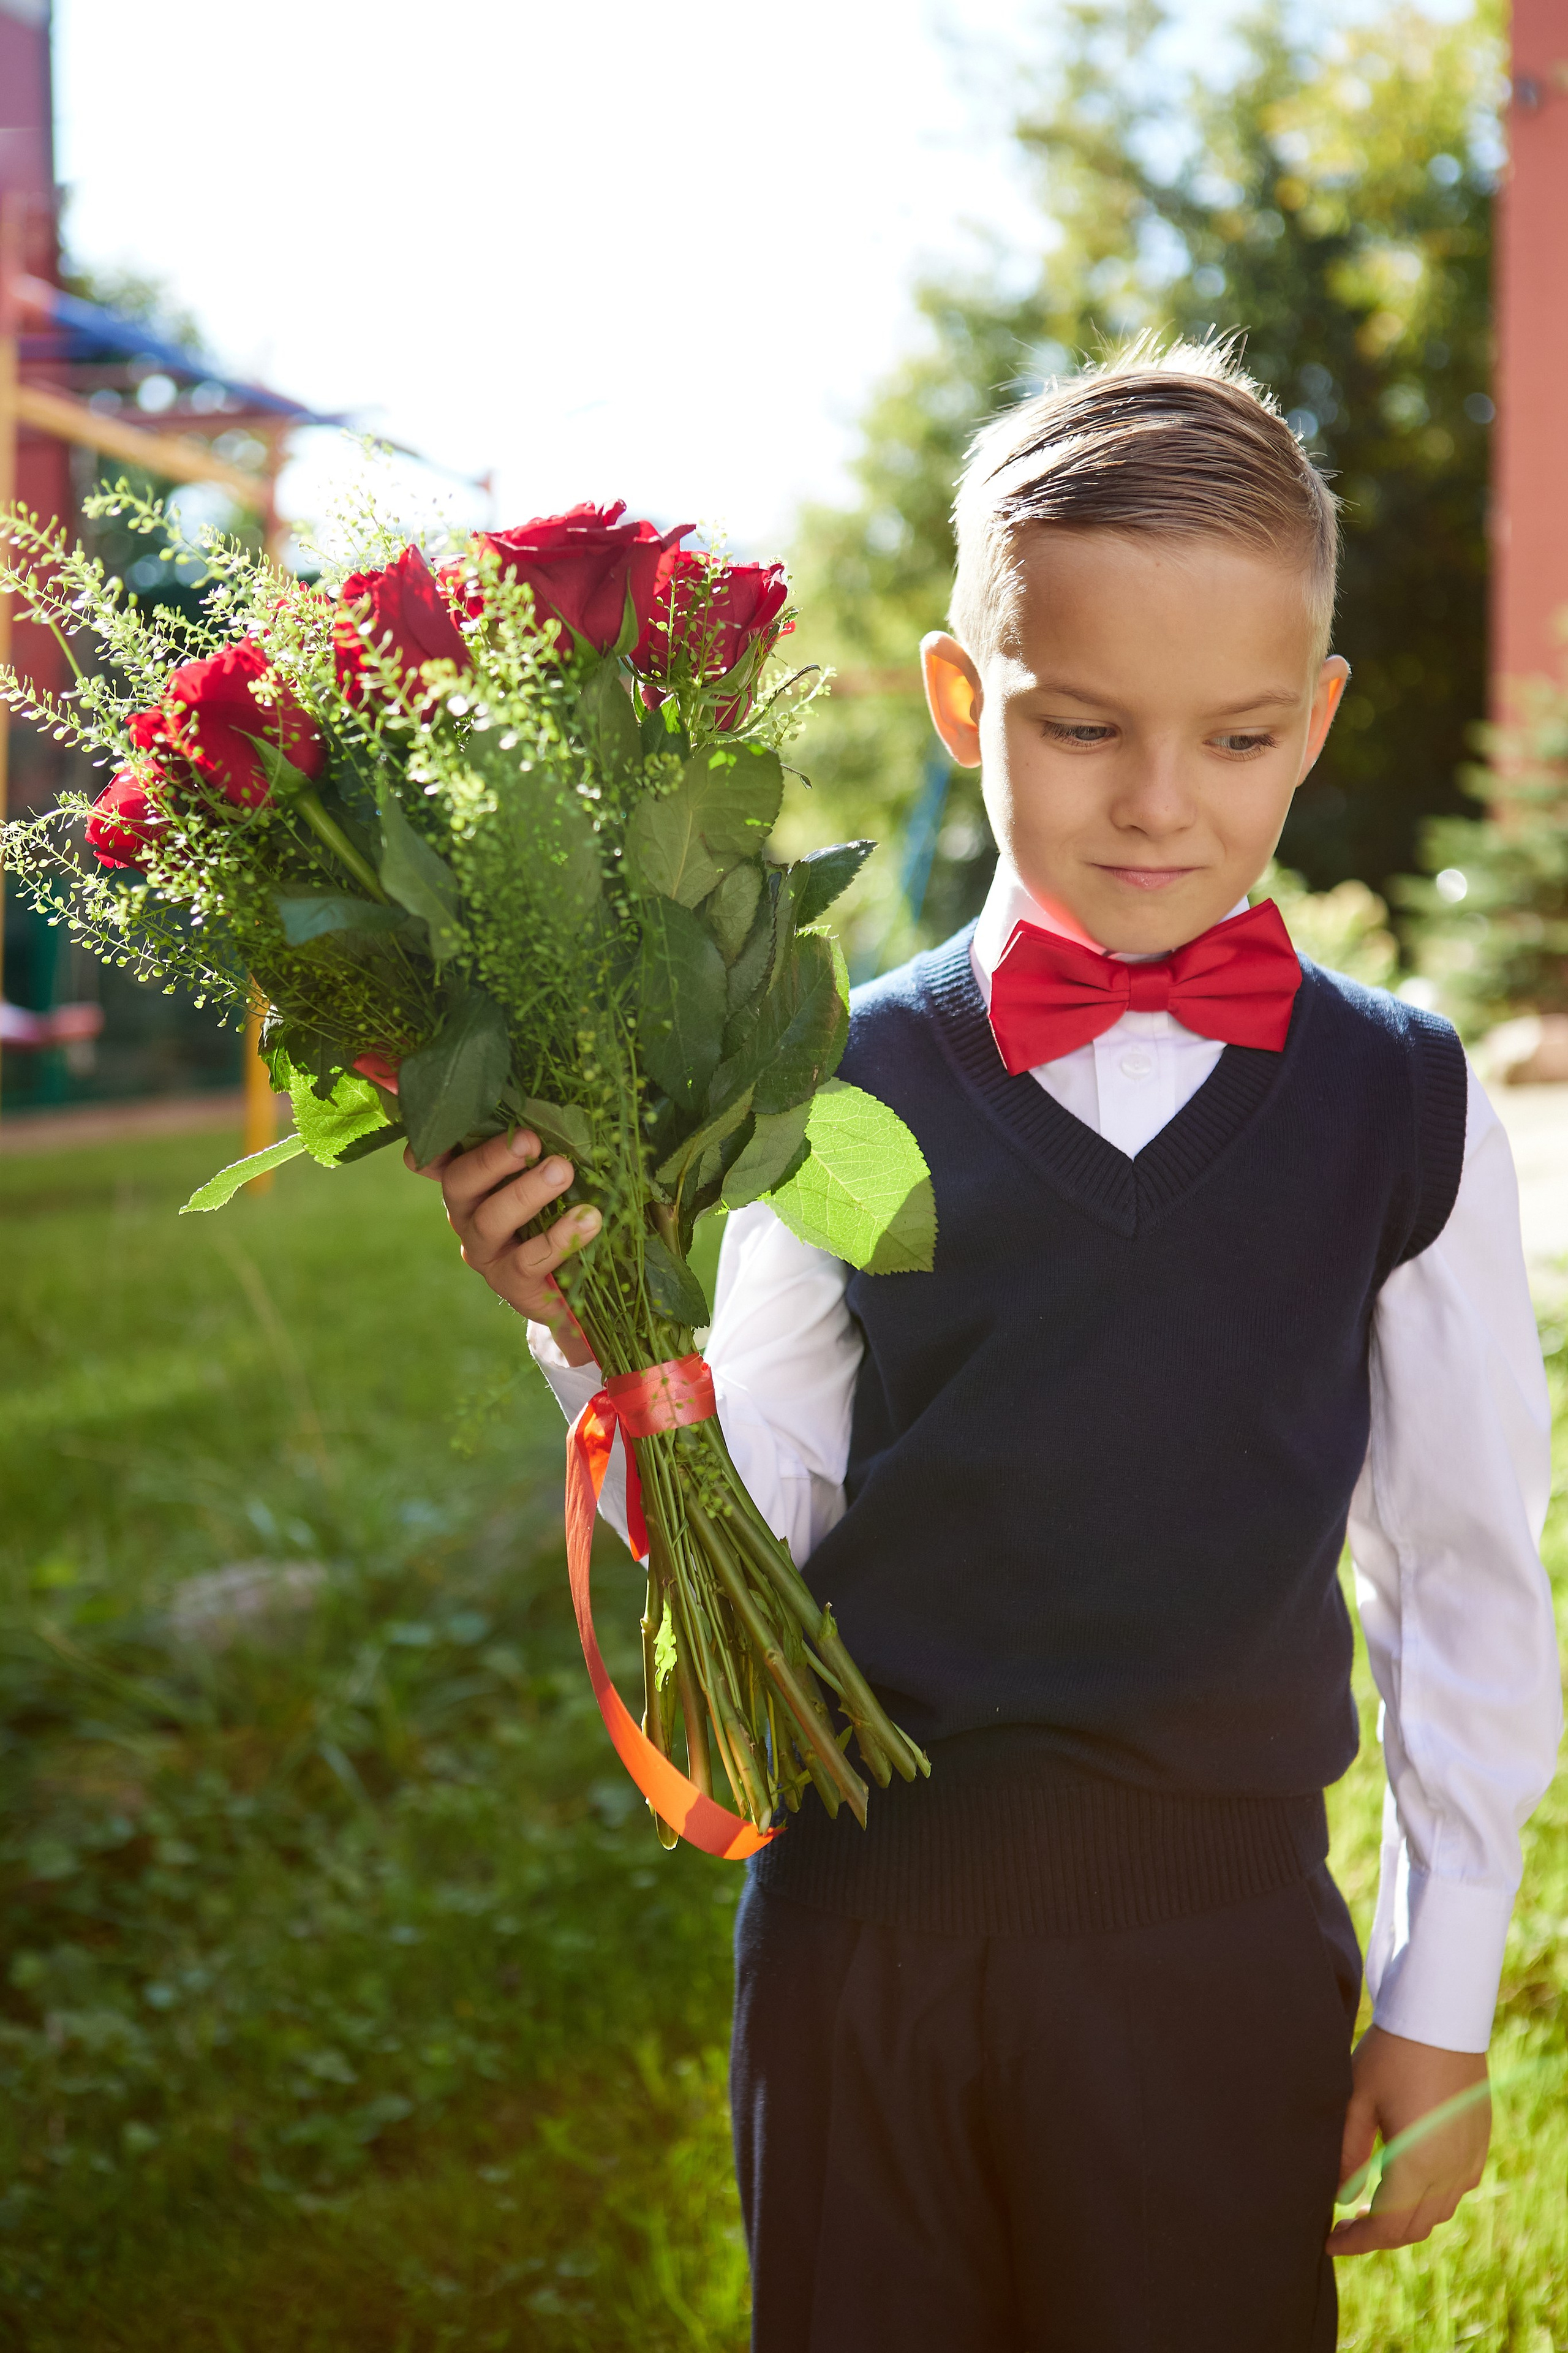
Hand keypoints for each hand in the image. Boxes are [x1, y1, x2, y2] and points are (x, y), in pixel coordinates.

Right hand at [405, 1127, 599, 1366]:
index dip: (434, 1143)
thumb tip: (563, 1107)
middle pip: (459, 1182)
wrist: (579, 1286)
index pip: (438, 1159)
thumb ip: (544, 1147)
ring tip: (563, 1171)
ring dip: (526, 1193)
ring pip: (490, 1221)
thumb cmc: (563, 1213)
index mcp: (473, 1182)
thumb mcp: (552, 1175)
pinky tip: (588, 1220)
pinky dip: (558, 1238)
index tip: (450, 1119)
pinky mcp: (510, 1284)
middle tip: (530, 1140)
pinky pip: (526, 1261)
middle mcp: (467, 1215)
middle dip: (493, 1158)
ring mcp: (485, 1252)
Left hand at [1328, 2024, 1490, 2255]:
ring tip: (1369, 2206)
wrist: (1441, 2018)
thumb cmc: (1392, 2053)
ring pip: (1437, 2212)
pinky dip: (1429, 2198)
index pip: (1387, 2227)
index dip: (1357, 2241)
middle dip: (1377, 2235)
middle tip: (1344, 2226)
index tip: (1330, 2242)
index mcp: (1417, 2165)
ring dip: (1404, 2218)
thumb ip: (1347, 2154)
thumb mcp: (1356, 2100)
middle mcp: (1450, 2171)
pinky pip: (1456, 2190)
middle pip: (1413, 2227)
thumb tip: (1338, 2199)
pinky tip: (1405, 2181)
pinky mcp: (1478, 2145)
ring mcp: (1469, 2159)